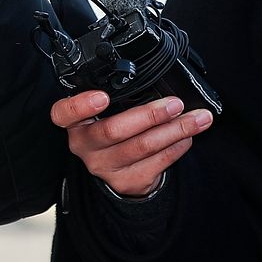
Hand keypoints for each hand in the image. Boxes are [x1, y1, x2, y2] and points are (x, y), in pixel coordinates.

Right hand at [51, 90, 213, 199]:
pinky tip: (187, 137)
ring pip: (143, 147)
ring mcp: (105, 166)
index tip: (102, 96)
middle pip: (114, 130)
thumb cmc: (114, 130)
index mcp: (75, 123)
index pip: (64, 113)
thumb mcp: (104, 113)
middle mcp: (84, 146)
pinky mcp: (127, 181)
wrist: (120, 171)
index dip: (81, 105)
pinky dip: (177, 147)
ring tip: (197, 119)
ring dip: (175, 130)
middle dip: (149, 115)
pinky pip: (157, 162)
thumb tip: (154, 80)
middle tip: (175, 104)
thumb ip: (117, 99)